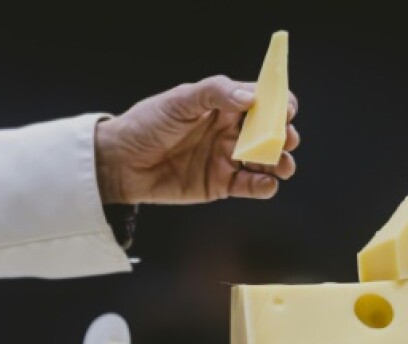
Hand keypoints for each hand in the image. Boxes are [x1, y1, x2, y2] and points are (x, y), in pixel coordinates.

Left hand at [94, 75, 298, 204]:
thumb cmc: (146, 124)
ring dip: (280, 163)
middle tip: (286, 140)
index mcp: (224, 104)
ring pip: (266, 161)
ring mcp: (228, 158)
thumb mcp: (179, 100)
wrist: (122, 163)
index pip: (262, 100)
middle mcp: (231, 130)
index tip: (286, 110)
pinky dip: (263, 186)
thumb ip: (215, 93)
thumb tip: (251, 97)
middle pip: (271, 132)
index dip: (279, 103)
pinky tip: (266, 184)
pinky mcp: (221, 185)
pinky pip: (250, 186)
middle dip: (284, 136)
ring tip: (282, 166)